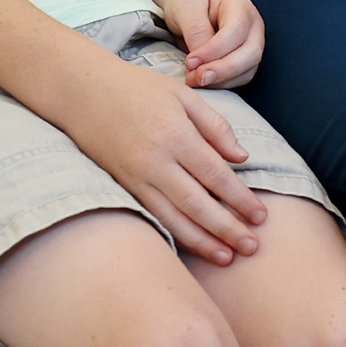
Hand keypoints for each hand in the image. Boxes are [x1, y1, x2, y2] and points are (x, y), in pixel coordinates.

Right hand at [57, 51, 269, 266]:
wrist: (82, 92)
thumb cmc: (138, 88)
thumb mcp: (182, 95)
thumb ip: (215, 126)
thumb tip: (242, 157)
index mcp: (176, 135)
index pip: (216, 176)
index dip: (241, 199)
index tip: (262, 216)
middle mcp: (156, 162)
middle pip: (198, 204)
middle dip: (228, 229)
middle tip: (253, 248)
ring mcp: (137, 178)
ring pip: (174, 218)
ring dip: (202, 242)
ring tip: (227, 258)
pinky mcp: (124, 186)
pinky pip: (153, 216)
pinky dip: (175, 234)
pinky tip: (193, 246)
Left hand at [166, 0, 263, 88]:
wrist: (189, 4)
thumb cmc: (189, 2)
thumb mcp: (186, 9)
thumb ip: (196, 32)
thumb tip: (201, 61)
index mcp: (240, 5)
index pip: (236, 31)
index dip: (215, 50)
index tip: (191, 61)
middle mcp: (252, 24)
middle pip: (251, 52)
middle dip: (223, 69)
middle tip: (196, 77)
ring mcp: (252, 42)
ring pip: (248, 69)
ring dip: (222, 80)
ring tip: (194, 79)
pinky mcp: (245, 59)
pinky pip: (241, 77)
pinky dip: (223, 84)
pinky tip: (203, 81)